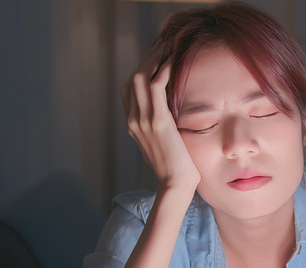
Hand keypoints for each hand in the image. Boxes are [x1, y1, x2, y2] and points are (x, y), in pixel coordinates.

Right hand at [121, 44, 200, 192]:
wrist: (175, 185)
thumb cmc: (176, 169)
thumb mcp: (164, 145)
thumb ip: (162, 128)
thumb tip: (173, 117)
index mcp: (133, 125)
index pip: (129, 89)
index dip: (141, 70)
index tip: (157, 58)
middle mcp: (134, 120)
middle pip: (132, 78)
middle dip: (147, 59)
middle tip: (163, 44)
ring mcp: (143, 121)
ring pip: (140, 77)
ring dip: (153, 59)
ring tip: (167, 46)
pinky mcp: (158, 122)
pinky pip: (155, 87)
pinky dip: (162, 70)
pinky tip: (173, 61)